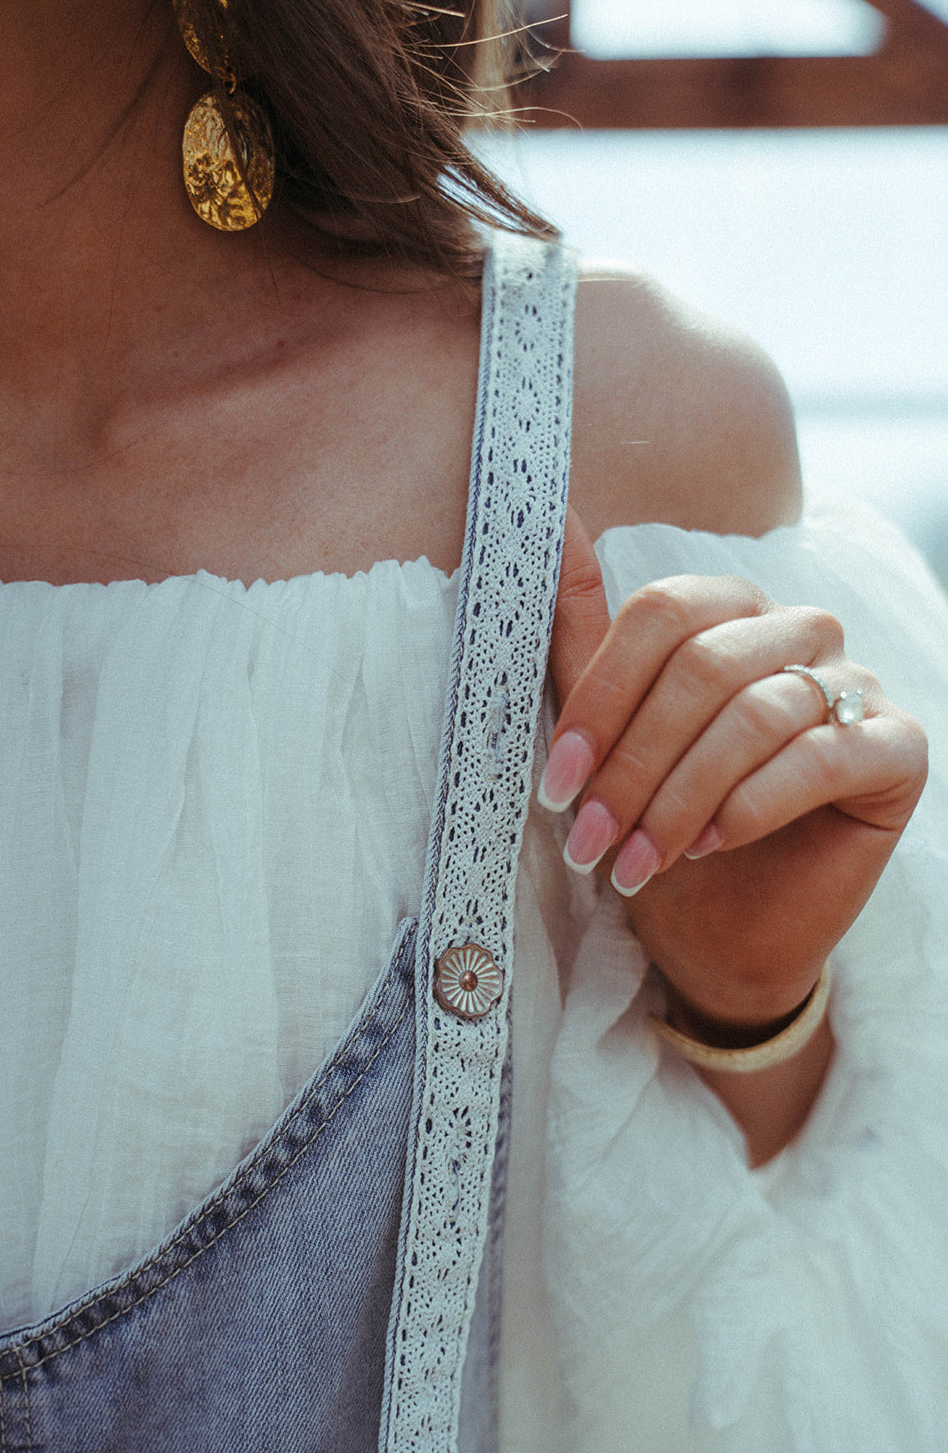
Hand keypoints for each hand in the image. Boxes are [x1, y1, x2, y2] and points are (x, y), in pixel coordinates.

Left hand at [544, 510, 928, 1032]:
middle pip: (705, 663)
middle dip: (633, 762)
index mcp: (730, 613)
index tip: (556, 780)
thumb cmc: (661, 827)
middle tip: (589, 837)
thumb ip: (584, 635)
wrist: (724, 934)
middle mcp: (798, 632)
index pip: (663, 613)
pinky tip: (707, 848)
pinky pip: (820, 756)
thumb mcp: (610, 737)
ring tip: (636, 859)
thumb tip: (554, 518)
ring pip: (756, 713)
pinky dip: (749, 807)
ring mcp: (857, 684)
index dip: (602, 697)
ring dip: (680, 796)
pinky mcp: (897, 749)